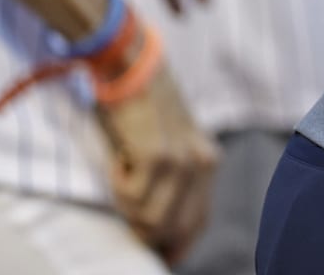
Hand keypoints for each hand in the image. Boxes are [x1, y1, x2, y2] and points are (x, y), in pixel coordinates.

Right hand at [95, 61, 219, 264]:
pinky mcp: (158, 157)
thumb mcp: (166, 147)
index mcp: (207, 163)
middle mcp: (202, 165)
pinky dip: (116, 184)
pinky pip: (130, 197)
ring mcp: (182, 162)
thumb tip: (157, 234)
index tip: (158, 255)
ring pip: (150, 220)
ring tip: (123, 172)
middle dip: (144, 230)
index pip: (198, 223)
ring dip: (126, 205)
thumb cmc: (141, 110)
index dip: (176, 246)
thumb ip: (170, 184)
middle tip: (125, 201)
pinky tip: (119, 157)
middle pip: (174, 229)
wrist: (132, 68)